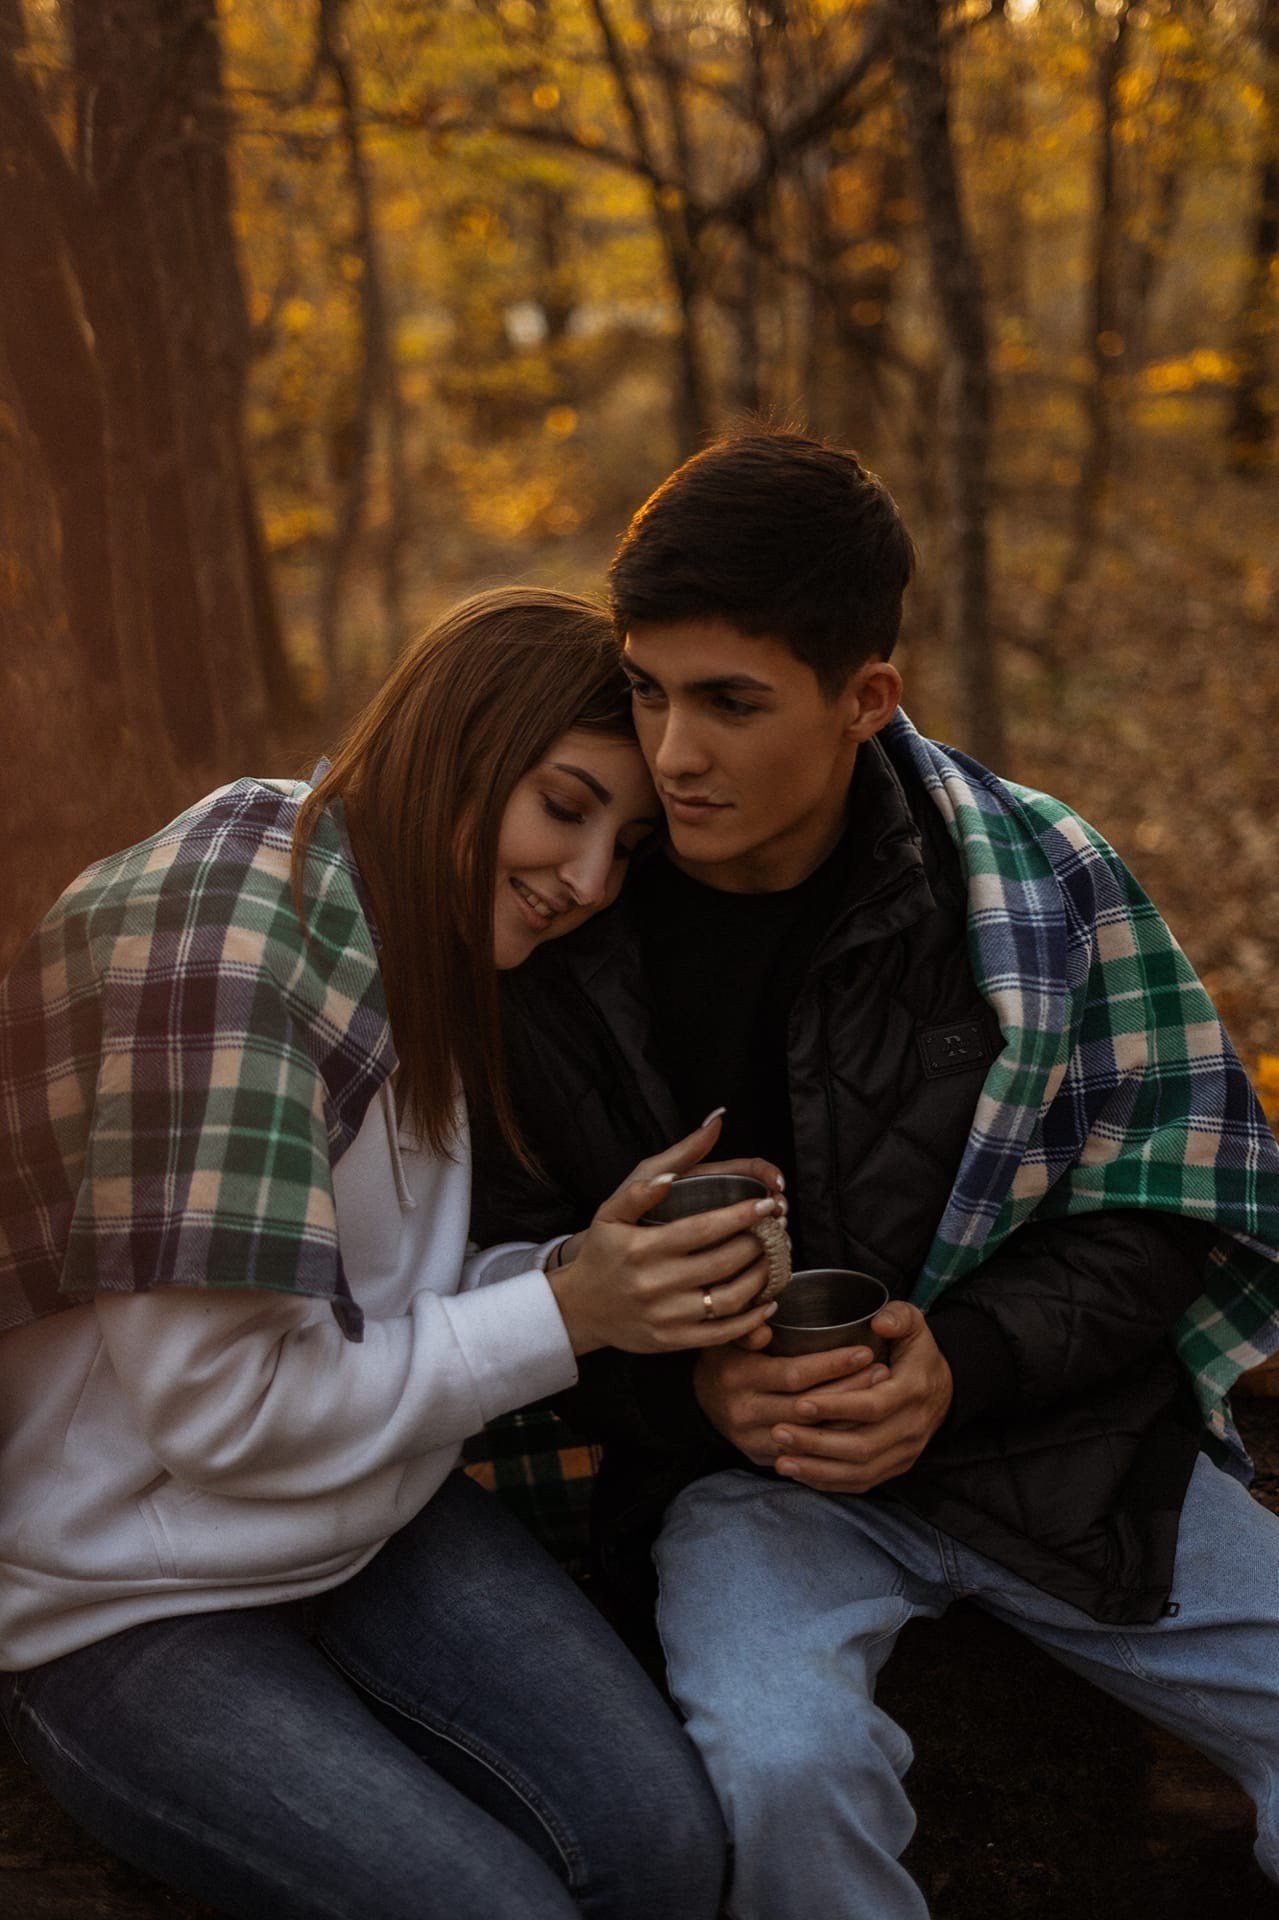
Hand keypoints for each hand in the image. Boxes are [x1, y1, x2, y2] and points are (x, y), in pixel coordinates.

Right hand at [547, 1114, 784, 1355]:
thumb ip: (654, 1174)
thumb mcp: (614, 1207)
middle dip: (758, 1243)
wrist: (579, 1307)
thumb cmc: (603, 1250)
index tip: (766, 1203)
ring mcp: (665, 1317)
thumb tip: (699, 1136)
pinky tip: (767, 1300)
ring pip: (729, 1299)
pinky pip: (722, 1333)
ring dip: (761, 1277)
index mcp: (642, 1248)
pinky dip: (752, 1318)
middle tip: (776, 1228)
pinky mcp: (673, 1341)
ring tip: (773, 1257)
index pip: (703, 1229)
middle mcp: (654, 1284)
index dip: (740, 1216)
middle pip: (723, 1262)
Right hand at [693, 1340, 882, 1465]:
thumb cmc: (724, 1358)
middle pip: (809, 1407)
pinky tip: (860, 1423)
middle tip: (883, 1372)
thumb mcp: (727, 1336)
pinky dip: (835, 1440)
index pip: (794, 1375)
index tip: (864, 1351)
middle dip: (850, 1390)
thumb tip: (764, 1329)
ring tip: (881, 1395)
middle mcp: (744, 1413)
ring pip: (812, 1435)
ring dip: (850, 1417)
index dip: (832, 1365)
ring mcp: (753, 1441)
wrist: (699, 1402)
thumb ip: (747, 1329)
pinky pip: (806, 1455)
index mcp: (738, 1377)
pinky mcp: (761, 1458)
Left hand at [769, 1302, 952, 1492]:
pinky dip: (828, 1481)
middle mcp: (912, 1427)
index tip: (800, 1403)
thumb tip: (880, 1323)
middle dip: (817, 1443)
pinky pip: (861, 1483)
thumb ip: (899, 1316)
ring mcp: (905, 1453)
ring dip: (818, 1468)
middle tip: (778, 1431)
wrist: (944, 1389)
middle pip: (861, 1446)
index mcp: (913, 1390)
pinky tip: (799, 1473)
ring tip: (781, 1461)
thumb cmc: (917, 1353)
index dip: (836, 1406)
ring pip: (859, 1471)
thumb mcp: (915, 1325)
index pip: (872, 1406)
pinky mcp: (896, 1468)